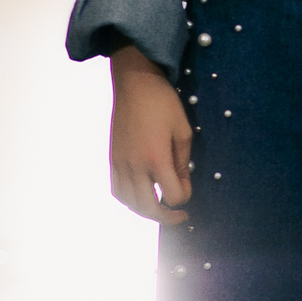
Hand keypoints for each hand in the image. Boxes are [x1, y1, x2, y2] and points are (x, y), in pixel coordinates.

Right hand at [109, 44, 191, 223]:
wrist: (134, 83)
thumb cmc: (163, 103)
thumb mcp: (183, 131)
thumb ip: (184, 162)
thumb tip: (184, 184)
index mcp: (156, 159)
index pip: (172, 196)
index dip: (184, 197)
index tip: (189, 185)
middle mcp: (135, 166)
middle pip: (148, 208)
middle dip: (166, 217)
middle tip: (179, 216)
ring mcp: (121, 164)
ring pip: (130, 203)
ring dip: (146, 211)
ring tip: (159, 207)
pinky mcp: (113, 159)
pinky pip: (117, 190)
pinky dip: (129, 200)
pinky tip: (140, 195)